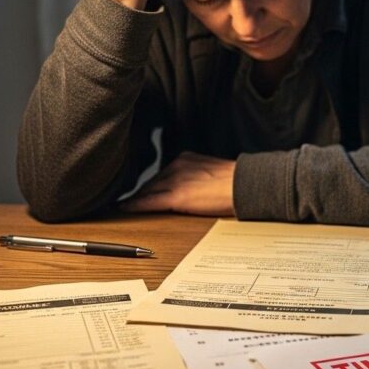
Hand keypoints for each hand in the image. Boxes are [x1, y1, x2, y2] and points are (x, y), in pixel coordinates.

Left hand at [120, 152, 235, 215]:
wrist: (245, 185)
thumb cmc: (236, 181)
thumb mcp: (212, 172)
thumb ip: (197, 176)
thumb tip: (192, 188)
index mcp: (185, 159)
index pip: (162, 174)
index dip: (151, 186)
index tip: (143, 191)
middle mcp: (176, 166)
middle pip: (152, 183)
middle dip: (141, 193)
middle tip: (128, 202)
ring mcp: (175, 181)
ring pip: (148, 192)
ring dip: (136, 200)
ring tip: (123, 207)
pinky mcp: (176, 196)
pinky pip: (149, 202)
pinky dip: (134, 206)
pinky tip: (124, 209)